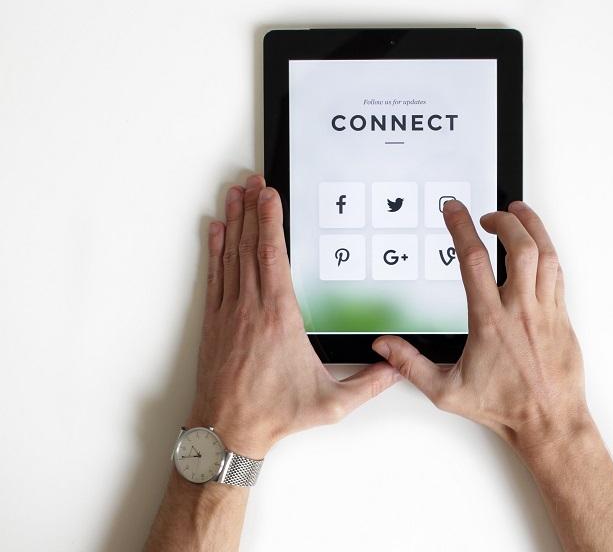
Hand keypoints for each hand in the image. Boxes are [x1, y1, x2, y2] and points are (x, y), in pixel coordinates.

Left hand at [188, 175, 399, 457]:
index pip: (274, 257)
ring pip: (231, 255)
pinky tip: (217, 231)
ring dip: (234, 222)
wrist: (227, 429)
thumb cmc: (274, 414)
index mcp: (280, 318)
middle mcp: (251, 309)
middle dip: (252, 210)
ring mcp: (230, 313)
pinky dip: (216, 250)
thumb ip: (368, 384)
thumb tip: (396, 367)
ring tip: (235, 194)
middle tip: (252, 182)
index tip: (270, 196)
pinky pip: (216, 276)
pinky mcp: (216, 323)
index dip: (271, 221)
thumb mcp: (331, 404)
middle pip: (251, 246)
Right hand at [373, 200, 587, 450]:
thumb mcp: (446, 390)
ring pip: (545, 254)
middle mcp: (519, 309)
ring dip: (532, 227)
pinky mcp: (562, 317)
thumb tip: (384, 346)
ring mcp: (545, 310)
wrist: (548, 422)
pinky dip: (547, 252)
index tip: (453, 210)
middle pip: (518, 246)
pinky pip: (558, 273)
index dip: (461, 228)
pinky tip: (538, 247)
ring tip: (518, 213)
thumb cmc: (502, 407)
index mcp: (489, 320)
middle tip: (489, 215)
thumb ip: (411, 365)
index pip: (473, 260)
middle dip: (504, 220)